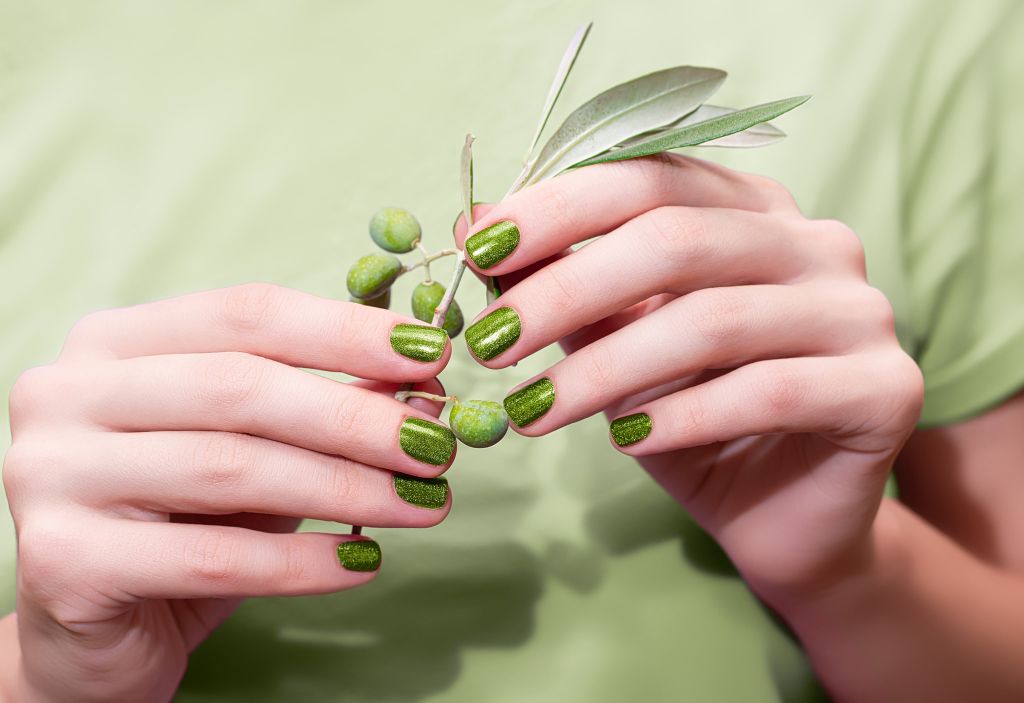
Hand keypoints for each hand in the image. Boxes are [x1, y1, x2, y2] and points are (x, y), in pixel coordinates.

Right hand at [2, 284, 455, 701]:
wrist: (95, 636)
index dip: (345, 330)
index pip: (244, 313)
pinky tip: (363, 562)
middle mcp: (65, 393)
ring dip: (346, 487)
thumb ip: (317, 408)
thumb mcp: (253, 450)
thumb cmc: (183, 524)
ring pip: (231, 467)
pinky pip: (212, 556)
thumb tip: (421, 386)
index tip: (432, 354)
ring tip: (422, 504)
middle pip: (240, 386)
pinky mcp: (60, 560)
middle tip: (438, 445)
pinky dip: (302, 561)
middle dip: (356, 415)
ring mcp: (49, 473)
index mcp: (113, 343)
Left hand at [454, 154, 922, 602]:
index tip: (477, 251)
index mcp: (753, 210)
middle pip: (676, 239)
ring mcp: (861, 310)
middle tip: (489, 343)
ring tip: (533, 411)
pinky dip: (683, 415)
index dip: (557, 208)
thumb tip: (470, 227)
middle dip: (565, 290)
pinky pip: (770, 390)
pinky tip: (624, 439)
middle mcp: (816, 243)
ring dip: (605, 369)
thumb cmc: (689, 419)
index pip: (649, 177)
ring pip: (713, 320)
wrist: (779, 516)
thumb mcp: (614, 345)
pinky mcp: (887, 386)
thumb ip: (564, 286)